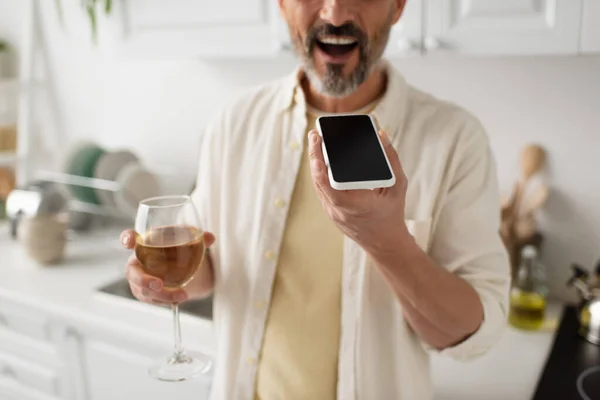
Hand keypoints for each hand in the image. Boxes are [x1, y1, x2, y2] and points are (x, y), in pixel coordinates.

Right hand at [120, 229, 215, 304]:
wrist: (183, 268)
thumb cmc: (178, 250)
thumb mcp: (188, 242)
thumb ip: (199, 239)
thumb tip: (210, 237)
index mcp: (144, 243)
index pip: (129, 238)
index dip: (126, 239)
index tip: (129, 242)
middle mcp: (137, 262)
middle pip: (132, 272)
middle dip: (143, 280)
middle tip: (159, 284)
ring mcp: (139, 280)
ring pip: (144, 291)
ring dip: (162, 295)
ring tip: (182, 295)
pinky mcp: (146, 293)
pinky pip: (152, 300)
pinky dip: (166, 300)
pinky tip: (178, 299)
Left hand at [307, 129, 410, 253]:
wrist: (384, 243)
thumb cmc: (392, 213)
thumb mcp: (398, 186)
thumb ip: (391, 160)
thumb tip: (382, 135)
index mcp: (355, 204)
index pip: (331, 187)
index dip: (320, 171)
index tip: (317, 155)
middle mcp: (339, 209)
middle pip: (320, 181)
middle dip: (315, 155)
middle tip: (315, 134)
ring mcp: (332, 212)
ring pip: (318, 185)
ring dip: (315, 162)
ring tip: (316, 141)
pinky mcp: (330, 212)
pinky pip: (321, 190)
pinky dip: (320, 174)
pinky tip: (320, 158)